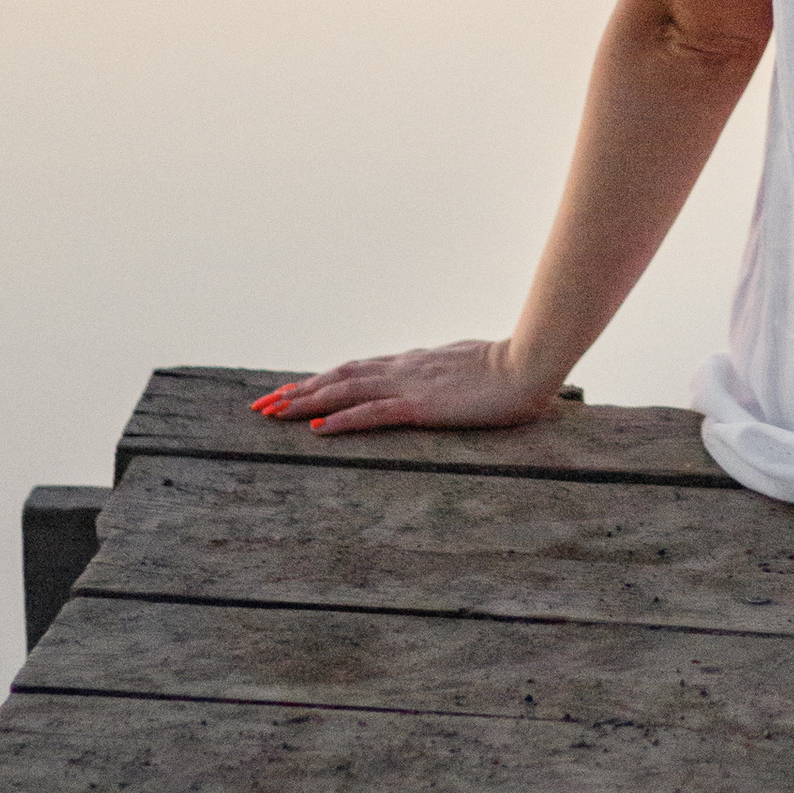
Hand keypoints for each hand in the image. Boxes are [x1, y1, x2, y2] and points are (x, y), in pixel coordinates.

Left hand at [251, 342, 561, 435]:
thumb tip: (438, 382)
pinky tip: (316, 429)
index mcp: (413, 362)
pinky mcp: (421, 405)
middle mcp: (403, 368)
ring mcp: (410, 385)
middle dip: (298, 391)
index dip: (321, 379)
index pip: (356, 369)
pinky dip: (340, 420)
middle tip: (262, 404)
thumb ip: (447, 374)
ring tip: (273, 412)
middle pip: (339, 377)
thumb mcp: (468, 369)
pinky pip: (372, 413)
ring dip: (305, 402)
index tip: (291, 389)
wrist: (531, 364)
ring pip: (345, 391)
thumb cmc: (511, 368)